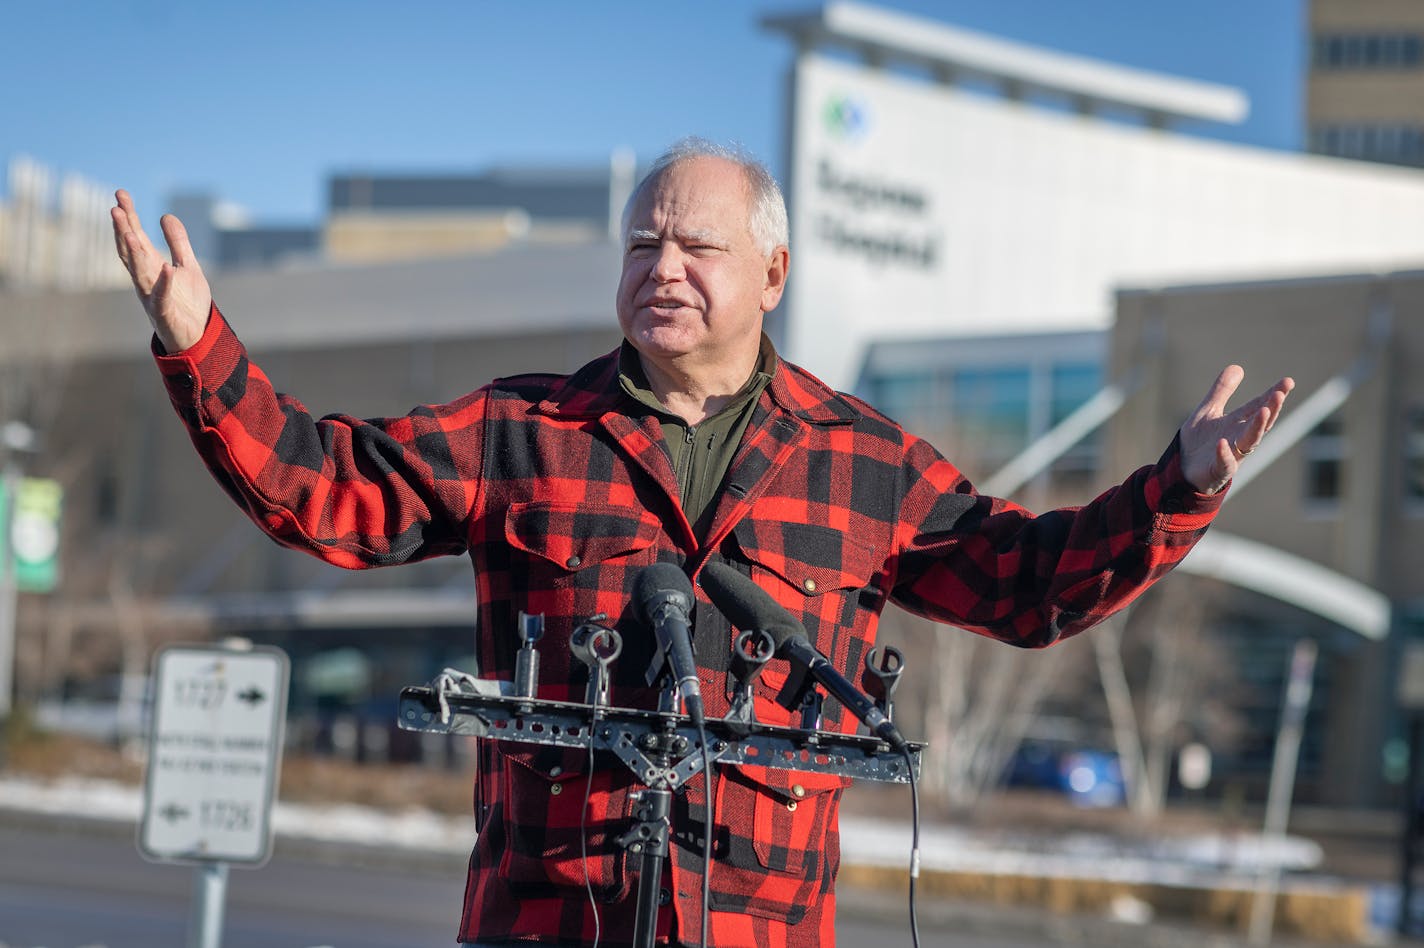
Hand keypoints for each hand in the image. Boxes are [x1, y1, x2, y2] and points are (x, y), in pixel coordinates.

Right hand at [110, 190, 210, 351]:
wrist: (197, 336)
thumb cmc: (188, 303)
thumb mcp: (188, 266)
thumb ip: (178, 243)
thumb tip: (166, 215)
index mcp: (150, 267)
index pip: (136, 238)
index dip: (128, 217)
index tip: (120, 194)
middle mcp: (146, 279)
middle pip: (131, 251)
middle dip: (123, 230)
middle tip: (115, 207)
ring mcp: (152, 296)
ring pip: (139, 272)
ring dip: (134, 253)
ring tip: (130, 232)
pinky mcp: (164, 313)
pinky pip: (162, 297)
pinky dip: (164, 283)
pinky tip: (167, 268)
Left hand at [1179, 365, 1293, 493]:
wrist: (1182, 468)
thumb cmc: (1199, 441)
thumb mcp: (1209, 411)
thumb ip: (1222, 391)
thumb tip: (1237, 367)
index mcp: (1238, 423)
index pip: (1259, 406)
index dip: (1273, 394)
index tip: (1288, 381)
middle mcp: (1239, 437)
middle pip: (1260, 422)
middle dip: (1271, 408)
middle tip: (1279, 394)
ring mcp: (1231, 454)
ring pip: (1250, 441)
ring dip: (1257, 427)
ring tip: (1264, 411)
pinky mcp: (1218, 470)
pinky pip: (1224, 462)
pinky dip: (1224, 453)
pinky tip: (1223, 443)